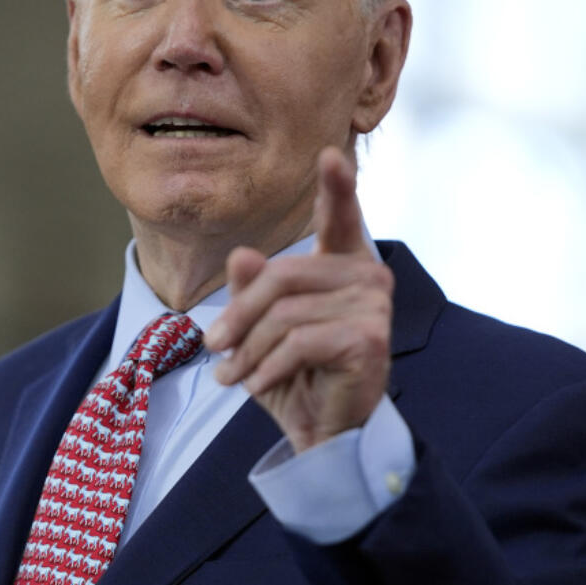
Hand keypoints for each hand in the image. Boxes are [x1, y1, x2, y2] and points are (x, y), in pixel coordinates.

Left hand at [204, 147, 393, 452]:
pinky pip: (298, 342)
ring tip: (230, 376)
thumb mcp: (259, 328)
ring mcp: (373, 306)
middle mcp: (366, 276)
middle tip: (212, 348)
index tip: (331, 154)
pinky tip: (257, 385)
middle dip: (239, 315)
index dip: (336, 187)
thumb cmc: (295, 373)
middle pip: (282, 275)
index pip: (340, 217)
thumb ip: (251, 289)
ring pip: (284, 312)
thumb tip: (242, 256)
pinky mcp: (368, 338)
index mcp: (343, 263)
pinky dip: (267, 367)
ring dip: (247, 350)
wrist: (326, 431)